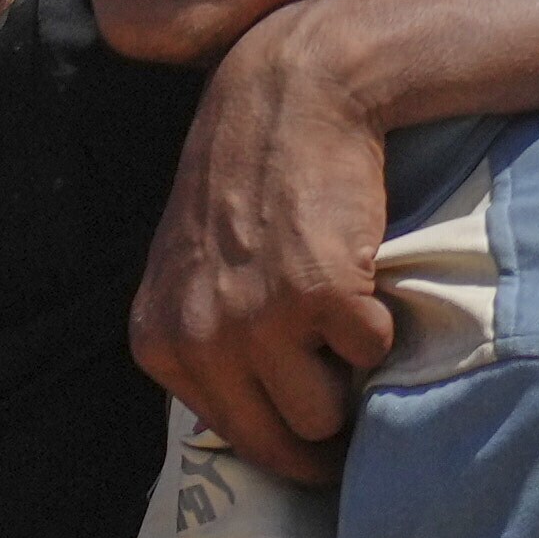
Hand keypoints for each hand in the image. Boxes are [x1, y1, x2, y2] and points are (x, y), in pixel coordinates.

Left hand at [134, 10, 418, 479]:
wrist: (293, 94)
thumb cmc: (253, 181)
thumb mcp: (194, 269)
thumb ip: (204, 342)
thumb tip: (254, 426)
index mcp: (158, 342)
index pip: (232, 438)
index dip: (283, 440)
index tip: (314, 429)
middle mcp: (196, 340)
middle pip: (279, 444)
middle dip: (321, 436)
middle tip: (351, 405)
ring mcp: (254, 320)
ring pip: (324, 417)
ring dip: (350, 378)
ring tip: (344, 316)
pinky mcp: (317, 295)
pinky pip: (369, 356)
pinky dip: (380, 324)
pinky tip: (361, 274)